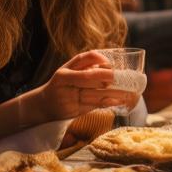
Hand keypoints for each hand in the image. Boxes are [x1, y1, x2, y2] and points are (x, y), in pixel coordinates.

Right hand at [25, 51, 139, 123]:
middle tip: (123, 77)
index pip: (82, 60)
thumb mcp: (68, 71)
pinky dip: (106, 103)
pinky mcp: (73, 111)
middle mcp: (64, 83)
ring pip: (92, 93)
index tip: (111, 64)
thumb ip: (85, 66)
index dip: (98, 60)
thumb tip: (109, 63)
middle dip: (107, 77)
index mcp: (64, 71)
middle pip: (88, 77)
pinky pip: (92, 106)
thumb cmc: (61, 85)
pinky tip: (118, 101)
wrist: (43, 105)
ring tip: (128, 92)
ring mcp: (68, 98)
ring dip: (112, 93)